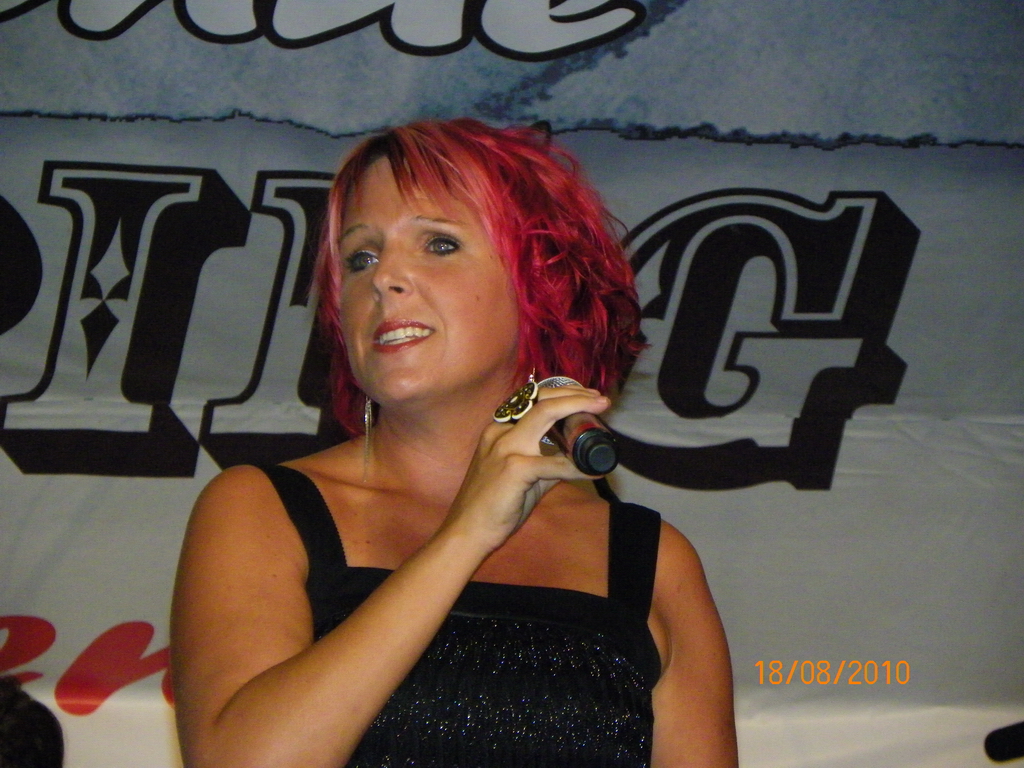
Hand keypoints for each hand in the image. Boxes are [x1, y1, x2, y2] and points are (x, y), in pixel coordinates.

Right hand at [441, 385, 610, 552]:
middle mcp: (500, 431)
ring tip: (600, 407)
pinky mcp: (514, 468)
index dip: (562, 393)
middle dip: (574, 394)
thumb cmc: (492, 506)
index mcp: (499, 430)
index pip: (532, 400)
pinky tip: (593, 470)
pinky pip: (555, 463)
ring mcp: (505, 447)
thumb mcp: (520, 476)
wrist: (467, 532)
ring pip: (545, 413)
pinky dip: (578, 465)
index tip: (586, 396)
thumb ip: (544, 464)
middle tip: (600, 398)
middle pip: (541, 399)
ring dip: (577, 408)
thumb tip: (572, 461)